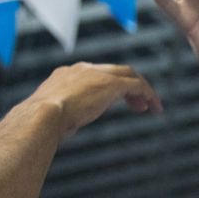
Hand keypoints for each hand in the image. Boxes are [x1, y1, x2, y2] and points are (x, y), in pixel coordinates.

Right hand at [26, 63, 160, 140]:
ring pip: (129, 75)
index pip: (94, 74)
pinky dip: (149, 95)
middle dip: (129, 86)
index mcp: (66, 75)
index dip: (109, 87)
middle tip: (139, 105)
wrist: (42, 115)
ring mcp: (97, 74)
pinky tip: (156, 108)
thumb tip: (64, 128)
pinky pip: (137, 85)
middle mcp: (82, 69)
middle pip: (114, 70)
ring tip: (152, 108)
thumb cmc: (43, 123)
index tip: (117, 102)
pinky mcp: (111, 84)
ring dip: (142, 90)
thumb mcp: (53, 116)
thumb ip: (63, 115)